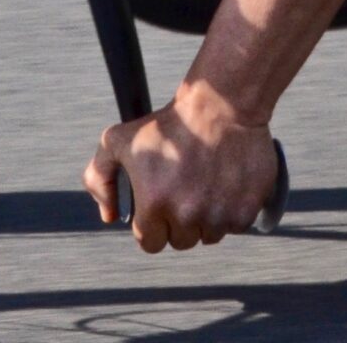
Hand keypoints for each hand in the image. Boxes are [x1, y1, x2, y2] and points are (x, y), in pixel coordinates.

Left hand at [83, 80, 277, 251]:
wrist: (220, 104)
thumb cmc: (169, 123)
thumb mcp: (117, 140)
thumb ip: (100, 178)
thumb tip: (109, 214)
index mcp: (154, 204)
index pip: (150, 242)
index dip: (153, 225)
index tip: (160, 207)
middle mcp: (187, 215)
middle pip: (181, 241)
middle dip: (179, 222)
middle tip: (184, 192)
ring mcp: (219, 215)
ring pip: (209, 235)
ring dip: (206, 219)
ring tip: (205, 186)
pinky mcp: (246, 209)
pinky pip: (235, 226)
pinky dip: (231, 212)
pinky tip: (225, 185)